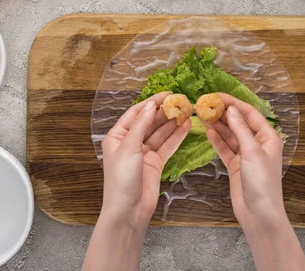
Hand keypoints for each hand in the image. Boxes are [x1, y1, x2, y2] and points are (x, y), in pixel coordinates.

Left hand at [101, 92, 190, 228]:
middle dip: (164, 112)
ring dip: (172, 123)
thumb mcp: (129, 148)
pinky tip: (186, 126)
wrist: (128, 211)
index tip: (167, 94)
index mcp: (117, 137)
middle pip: (149, 122)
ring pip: (160, 133)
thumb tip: (150, 105)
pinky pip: (167, 146)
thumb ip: (140, 125)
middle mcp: (130, 143)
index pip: (136, 113)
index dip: (151, 102)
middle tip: (181, 102)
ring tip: (187, 111)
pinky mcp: (155, 163)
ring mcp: (143, 153)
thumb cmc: (121, 181)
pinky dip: (176, 137)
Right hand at [206, 93, 286, 228]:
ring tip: (203, 115)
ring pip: (230, 135)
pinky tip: (208, 131)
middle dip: (224, 113)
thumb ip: (240, 129)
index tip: (217, 96)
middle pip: (239, 123)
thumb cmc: (262, 183)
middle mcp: (258, 144)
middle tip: (206, 104)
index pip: (250, 114)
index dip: (234, 103)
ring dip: (218, 125)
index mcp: (268, 137)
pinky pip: (225, 148)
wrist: (259, 214)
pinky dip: (217, 140)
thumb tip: (231, 110)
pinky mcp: (236, 165)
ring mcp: (246, 155)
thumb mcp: (252, 152)